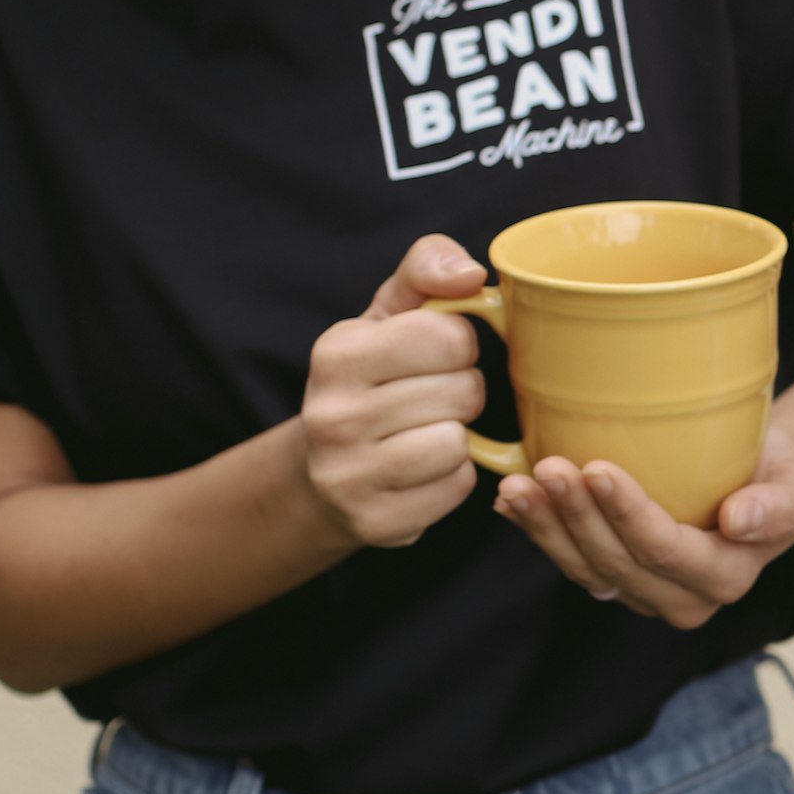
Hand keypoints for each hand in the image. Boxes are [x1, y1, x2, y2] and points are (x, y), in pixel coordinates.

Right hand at [302, 235, 487, 547]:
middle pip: (463, 392)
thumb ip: (426, 271)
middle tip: (432, 398)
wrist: (325, 470)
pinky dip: (453, 477)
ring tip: (426, 431)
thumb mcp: (389, 316)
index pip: (449, 336)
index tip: (436, 355)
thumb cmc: (373, 379)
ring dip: (458, 436)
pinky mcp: (375, 522)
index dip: (459, 344)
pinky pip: (457, 487)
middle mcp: (331, 415)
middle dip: (462, 391)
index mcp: (337, 353)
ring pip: (458, 443)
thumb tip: (469, 273)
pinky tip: (423, 470)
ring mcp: (347, 475)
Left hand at [494, 427, 793, 628]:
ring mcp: (643, 593)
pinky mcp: (616, 576)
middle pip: (617, 563)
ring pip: (585, 569)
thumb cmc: (784, 473)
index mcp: (726, 579)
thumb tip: (739, 521)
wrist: (765, 475)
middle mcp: (681, 599)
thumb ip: (780, 506)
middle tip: (548, 466)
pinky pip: (571, 560)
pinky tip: (512, 501)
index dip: (629, 515)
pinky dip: (539, 531)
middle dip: (577, 517)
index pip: (667, 551)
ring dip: (547, 527)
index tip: (598, 469)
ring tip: (519, 484)